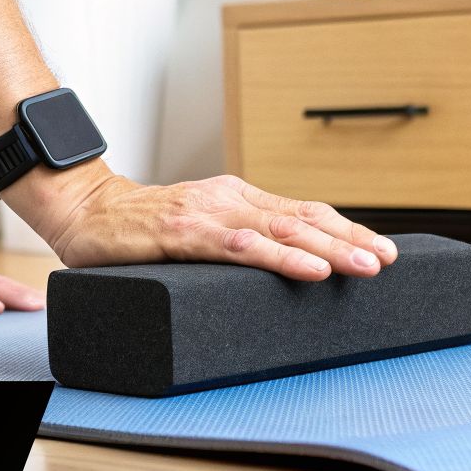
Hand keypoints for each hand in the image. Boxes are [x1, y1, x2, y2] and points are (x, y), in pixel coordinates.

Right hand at [40, 172, 399, 280]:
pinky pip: (241, 246)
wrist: (82, 212)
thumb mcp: (196, 234)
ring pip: (281, 229)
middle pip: (303, 217)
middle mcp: (228, 198)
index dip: (346, 229)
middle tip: (389, 259)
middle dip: (351, 239)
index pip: (302, 211)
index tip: (382, 248)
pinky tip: (309, 269)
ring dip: (329, 249)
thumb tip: (281, 271)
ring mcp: (207, 213)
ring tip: (365, 267)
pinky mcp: (183, 232)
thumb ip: (232, 246)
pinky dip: (281, 256)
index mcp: (235, 198)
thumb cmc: (138, 231)